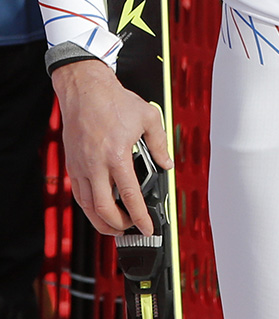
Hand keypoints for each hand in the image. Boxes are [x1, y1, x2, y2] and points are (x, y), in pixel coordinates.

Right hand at [52, 59, 172, 236]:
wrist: (85, 89)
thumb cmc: (114, 100)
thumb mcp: (148, 117)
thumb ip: (160, 143)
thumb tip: (167, 164)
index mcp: (116, 155)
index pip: (130, 196)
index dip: (140, 217)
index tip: (147, 227)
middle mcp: (96, 165)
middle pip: (104, 210)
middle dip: (118, 226)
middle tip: (130, 229)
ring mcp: (81, 167)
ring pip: (87, 207)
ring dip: (101, 222)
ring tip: (116, 225)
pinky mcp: (72, 165)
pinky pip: (79, 195)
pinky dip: (90, 207)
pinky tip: (100, 208)